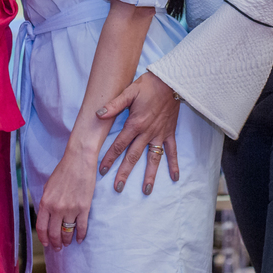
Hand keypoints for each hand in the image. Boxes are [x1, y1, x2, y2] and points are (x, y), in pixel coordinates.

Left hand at [36, 146, 98, 251]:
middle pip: (54, 233)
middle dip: (56, 243)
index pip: (41, 227)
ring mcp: (71, 209)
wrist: (79, 161)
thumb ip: (46, 202)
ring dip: (67, 240)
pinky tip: (80, 239)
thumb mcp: (48, 186)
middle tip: (58, 248)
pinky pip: (82, 227)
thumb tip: (46, 217)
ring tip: (68, 243)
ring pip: (67, 232)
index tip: (47, 243)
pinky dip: (81, 235)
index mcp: (45, 202)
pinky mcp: (84, 208)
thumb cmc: (63, 171)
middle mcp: (57, 208)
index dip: (43, 238)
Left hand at [96, 71, 180, 195]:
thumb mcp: (129, 92)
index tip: (102, 171)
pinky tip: (174, 178)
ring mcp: (159, 134)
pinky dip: (174, 164)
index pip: (119, 145)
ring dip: (150, 175)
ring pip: (153, 159)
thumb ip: (114, 105)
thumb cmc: (148, 85)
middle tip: (118, 188)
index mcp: (135, 124)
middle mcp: (147, 133)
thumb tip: (98, 114)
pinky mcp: (169, 133)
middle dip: (124, 172)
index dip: (109, 158)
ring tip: (146, 190)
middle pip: (133, 156)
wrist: (171, 81)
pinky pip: (172, 151)